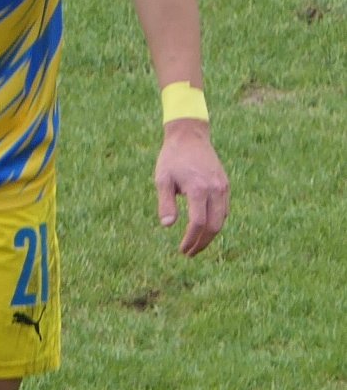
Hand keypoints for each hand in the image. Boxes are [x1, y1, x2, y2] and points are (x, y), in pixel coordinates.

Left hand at [155, 120, 228, 255]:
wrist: (190, 136)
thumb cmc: (172, 158)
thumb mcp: (162, 179)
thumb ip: (165, 203)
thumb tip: (168, 226)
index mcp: (198, 189)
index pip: (198, 223)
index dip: (191, 240)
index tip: (182, 250)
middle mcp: (215, 189)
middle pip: (214, 226)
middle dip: (202, 243)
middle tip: (190, 253)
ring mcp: (222, 187)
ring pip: (222, 219)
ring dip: (210, 236)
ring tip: (197, 244)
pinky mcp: (225, 184)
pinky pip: (224, 209)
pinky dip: (216, 222)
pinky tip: (204, 229)